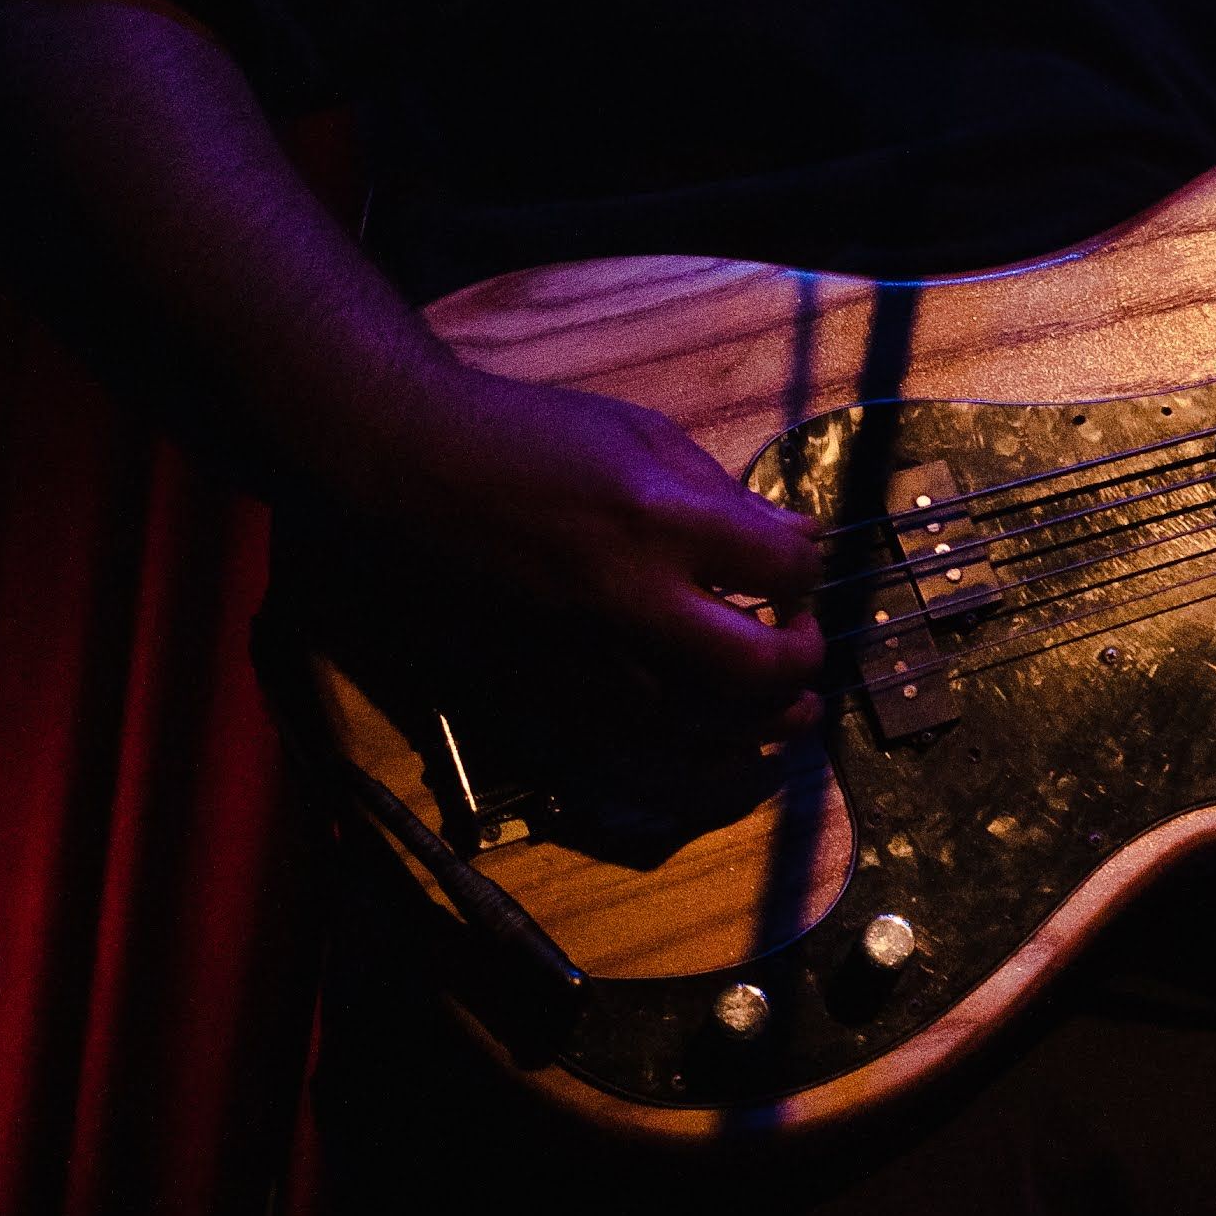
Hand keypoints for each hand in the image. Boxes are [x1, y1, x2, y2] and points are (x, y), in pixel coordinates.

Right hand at [340, 366, 827, 728]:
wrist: (409, 469)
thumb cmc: (529, 437)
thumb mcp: (644, 434)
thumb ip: (727, 496)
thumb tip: (799, 537)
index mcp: (658, 523)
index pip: (781, 569)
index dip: (806, 570)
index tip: (797, 567)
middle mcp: (626, 606)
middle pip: (753, 670)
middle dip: (800, 661)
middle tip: (803, 643)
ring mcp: (581, 665)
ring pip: (703, 736)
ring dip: (766, 730)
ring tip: (793, 714)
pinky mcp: (541, 702)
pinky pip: (637, 772)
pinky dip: (700, 781)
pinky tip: (736, 767)